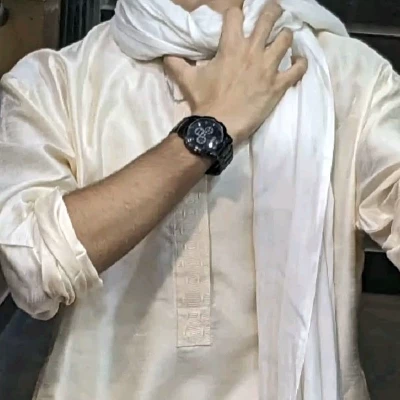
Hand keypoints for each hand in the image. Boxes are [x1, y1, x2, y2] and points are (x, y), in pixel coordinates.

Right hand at [164, 2, 307, 144]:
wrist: (218, 126)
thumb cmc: (204, 102)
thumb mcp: (187, 80)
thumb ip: (177, 64)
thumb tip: (166, 55)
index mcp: (231, 46)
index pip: (235, 15)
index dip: (237, 12)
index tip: (239, 17)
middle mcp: (252, 51)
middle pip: (268, 18)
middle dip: (272, 11)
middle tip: (273, 12)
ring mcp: (268, 67)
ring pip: (286, 39)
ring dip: (286, 36)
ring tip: (285, 39)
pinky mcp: (278, 85)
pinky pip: (297, 69)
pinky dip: (300, 63)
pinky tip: (300, 61)